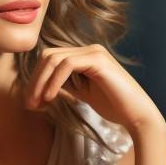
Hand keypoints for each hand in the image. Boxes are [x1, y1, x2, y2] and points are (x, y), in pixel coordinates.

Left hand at [23, 44, 164, 136]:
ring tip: (36, 103)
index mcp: (85, 56)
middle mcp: (89, 49)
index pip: (50, 59)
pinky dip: (53, 81)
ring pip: (53, 59)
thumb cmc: (114, 106)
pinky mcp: (98, 59)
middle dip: (34, 81)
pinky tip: (49, 98)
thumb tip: (41, 86)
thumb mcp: (82, 93)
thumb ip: (65, 85)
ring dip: (40, 82)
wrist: (137, 115)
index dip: (36, 80)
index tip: (32, 103)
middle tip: (29, 104)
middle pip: (48, 56)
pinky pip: (66, 65)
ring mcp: (94, 52)